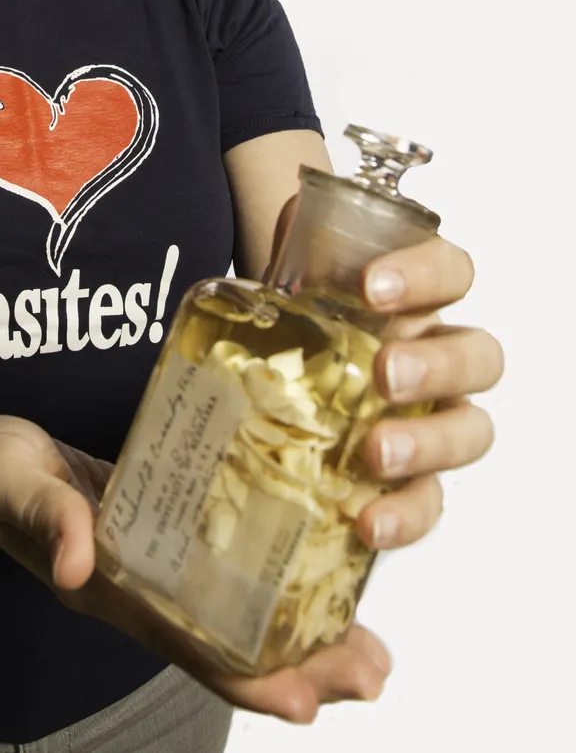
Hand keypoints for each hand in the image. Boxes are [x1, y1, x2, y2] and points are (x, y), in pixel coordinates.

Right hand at [0, 413, 391, 723]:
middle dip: (305, 669)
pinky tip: (325, 575)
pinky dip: (279, 583)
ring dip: (307, 636)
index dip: (249, 679)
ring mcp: (159, 570)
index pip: (189, 648)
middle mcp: (143, 593)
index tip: (307, 700)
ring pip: (241, 619)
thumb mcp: (11, 480)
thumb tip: (76, 561)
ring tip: (372, 648)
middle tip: (373, 672)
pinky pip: (229, 571)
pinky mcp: (168, 534)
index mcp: (109, 591)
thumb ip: (43, 515)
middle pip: (232, 650)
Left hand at [273, 197, 504, 553]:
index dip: (424, 275)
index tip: (371, 286)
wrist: (275, 360)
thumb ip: (297, 243)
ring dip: (430, 443)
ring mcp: (432, 419)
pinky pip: (429, 501)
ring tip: (377, 451)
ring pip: (470, 431)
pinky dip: (406, 515)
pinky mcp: (410, 478)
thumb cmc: (302, 309)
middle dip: (437, 365)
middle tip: (385, 373)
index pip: (452, 272)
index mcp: (419, 296)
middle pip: (477, 357)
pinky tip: (368, 521)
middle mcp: (439, 355)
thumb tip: (286, 232)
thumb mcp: (295, 269)